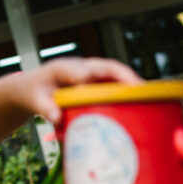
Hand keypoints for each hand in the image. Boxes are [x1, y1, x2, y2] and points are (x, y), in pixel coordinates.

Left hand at [7, 57, 142, 124]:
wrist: (31, 88)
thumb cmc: (33, 93)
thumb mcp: (34, 100)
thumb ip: (44, 107)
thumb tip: (56, 117)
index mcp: (65, 68)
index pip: (86, 69)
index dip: (103, 75)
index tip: (117, 86)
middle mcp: (82, 67)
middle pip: (109, 69)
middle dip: (127, 78)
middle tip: (144, 92)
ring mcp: (91, 74)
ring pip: (116, 76)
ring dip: (132, 86)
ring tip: (151, 100)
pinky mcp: (97, 83)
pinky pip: (115, 85)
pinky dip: (128, 94)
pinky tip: (141, 106)